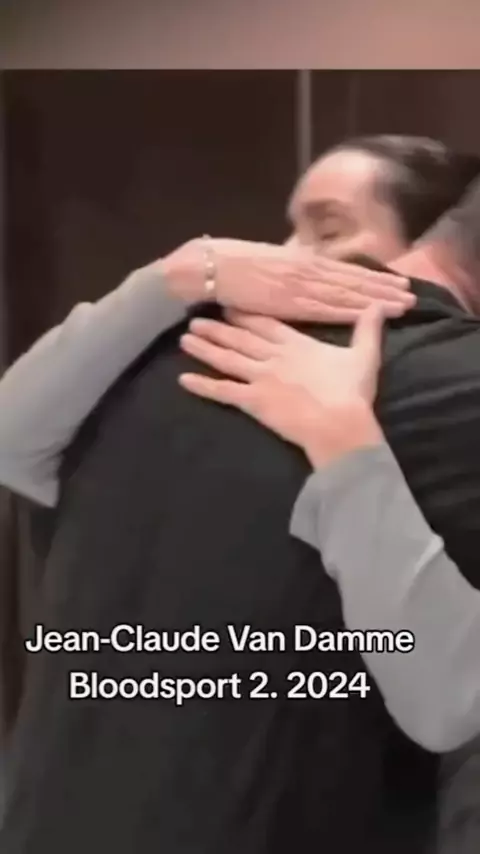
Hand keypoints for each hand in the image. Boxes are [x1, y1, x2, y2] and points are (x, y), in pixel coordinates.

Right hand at [162, 237, 414, 322]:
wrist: (205, 267)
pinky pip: (324, 309)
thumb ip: (291, 270)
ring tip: (401, 305)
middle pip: (353, 281)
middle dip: (382, 288)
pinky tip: (367, 315)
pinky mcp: (286, 304)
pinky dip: (348, 311)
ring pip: (346, 294)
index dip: (372, 276)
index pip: (344, 270)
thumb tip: (309, 274)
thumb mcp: (268, 261)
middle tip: (411, 296)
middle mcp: (305, 271)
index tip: (396, 282)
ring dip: (375, 299)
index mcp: (300, 261)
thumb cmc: (231, 263)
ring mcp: (298, 287)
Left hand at [178, 307, 385, 466]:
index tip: (227, 304)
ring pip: (227, 359)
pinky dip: (202, 386)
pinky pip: (223, 392)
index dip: (244, 314)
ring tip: (185, 339)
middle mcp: (273, 356)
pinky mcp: (253, 401)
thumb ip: (367, 330)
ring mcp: (260, 378)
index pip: (265, 323)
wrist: (340, 424)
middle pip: (239, 338)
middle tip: (194, 319)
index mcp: (296, 344)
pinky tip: (183, 380)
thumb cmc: (352, 392)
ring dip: (205, 349)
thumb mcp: (364, 356)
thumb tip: (378, 306)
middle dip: (217, 328)